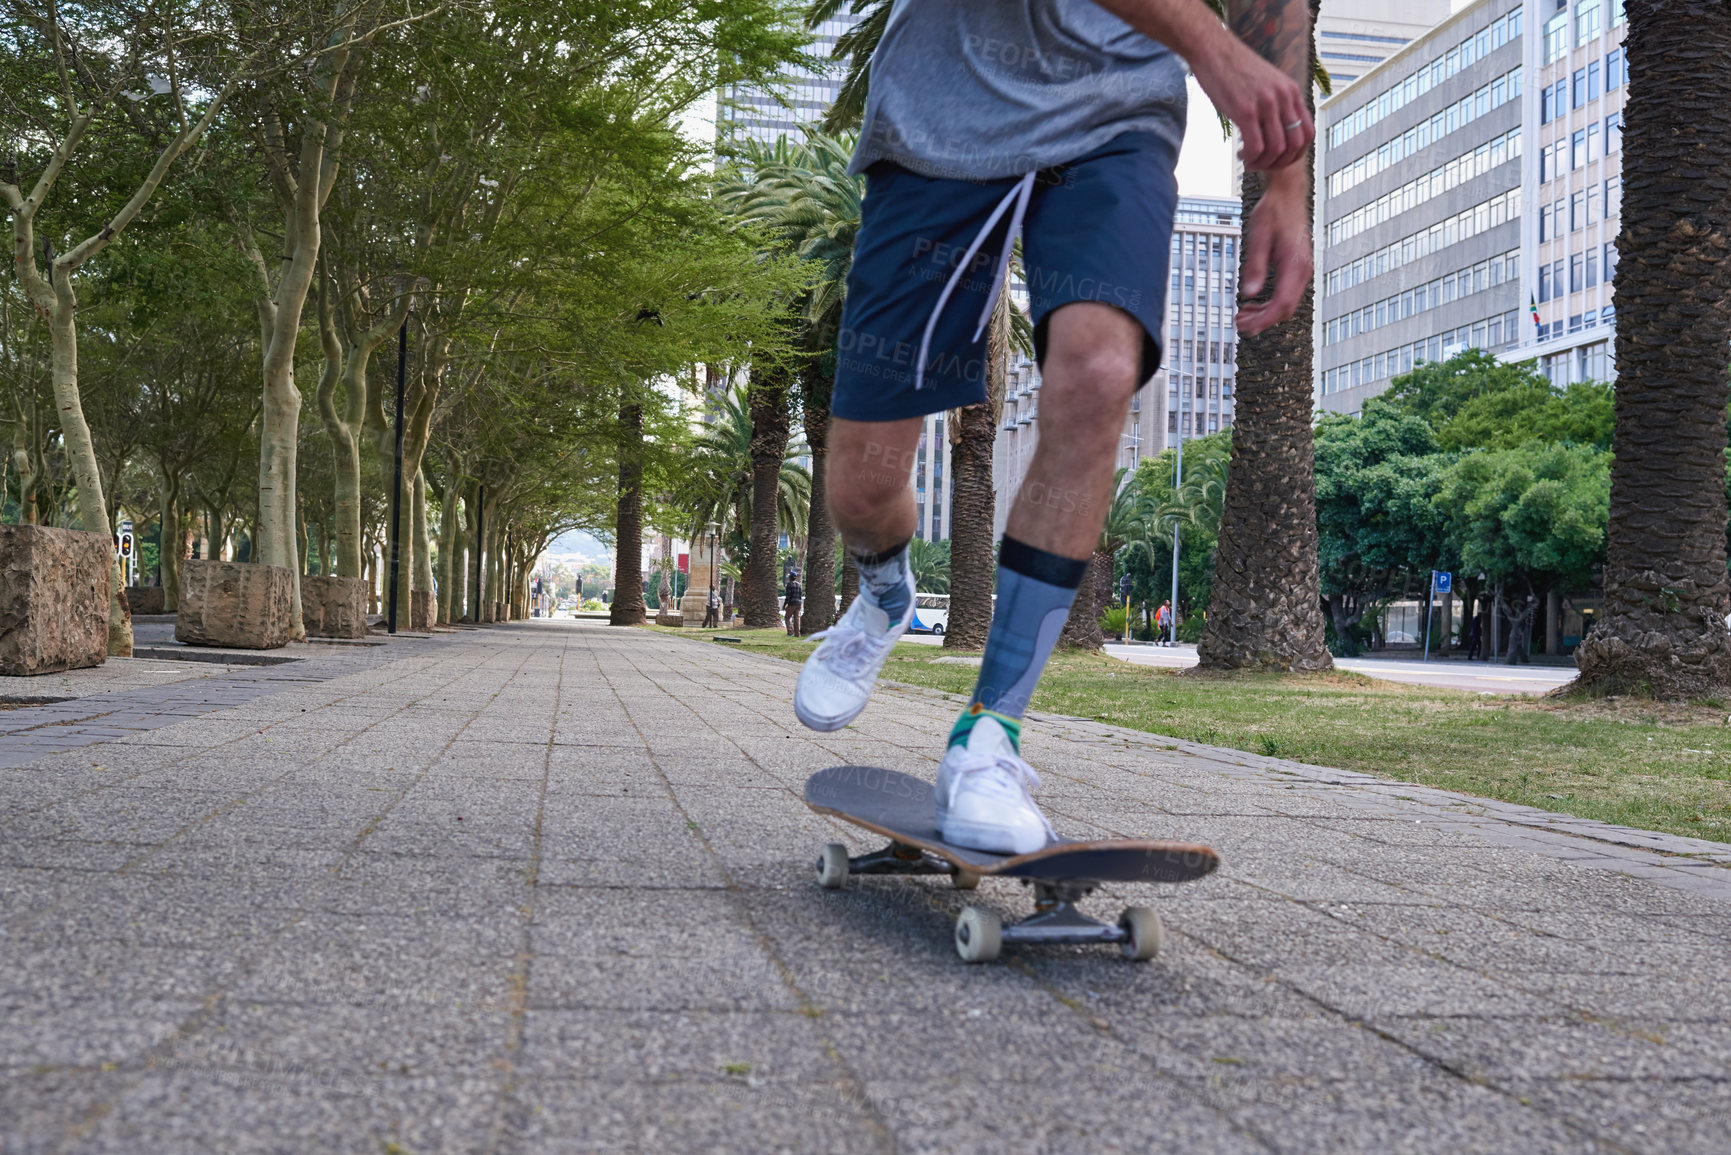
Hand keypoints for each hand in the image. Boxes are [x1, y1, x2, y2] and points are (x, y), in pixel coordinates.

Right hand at [1189, 35, 1313, 170]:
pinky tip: (1241, 156)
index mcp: (1291, 91)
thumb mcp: (1267, 81)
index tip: (1279, 159)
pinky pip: (1256, 146)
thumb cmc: (1235, 67)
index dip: (1296, 153)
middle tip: (1263, 165)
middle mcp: (1283, 98)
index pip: (1307, 132)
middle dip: (1280, 162)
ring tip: (1250, 161)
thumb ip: (1276, 101)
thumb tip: (1276, 125)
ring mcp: (1266, 104)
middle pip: (1295, 144)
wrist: (1214, 50)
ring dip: (1263, 163)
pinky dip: (1250, 158)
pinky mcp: (1245, 110)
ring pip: (1276, 149)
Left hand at [1236, 167, 1311, 334]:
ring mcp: (1302, 270)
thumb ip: (1254, 266)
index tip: (1244, 326)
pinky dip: (1269, 302)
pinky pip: (1286, 293)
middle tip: (1238, 324)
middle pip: (1285, 309)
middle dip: (1261, 321)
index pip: (1282, 305)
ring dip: (1264, 313)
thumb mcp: (1258, 238)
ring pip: (1286, 304)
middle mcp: (1303, 270)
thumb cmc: (1273, 212)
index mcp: (1294, 265)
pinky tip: (1251, 302)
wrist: (1287, 194)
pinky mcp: (1297, 268)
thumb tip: (1247, 294)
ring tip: (1241, 315)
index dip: (1263, 320)